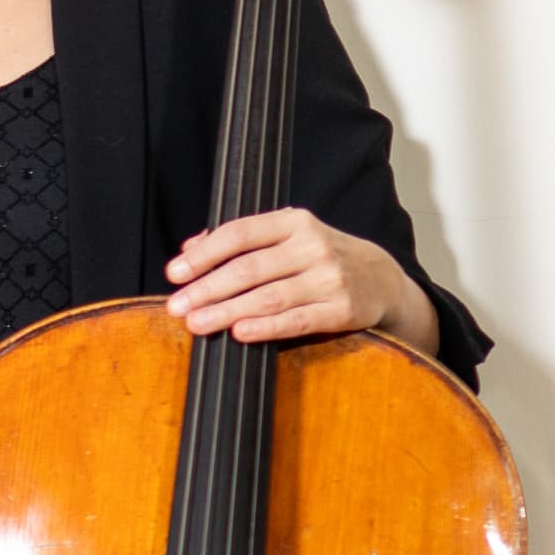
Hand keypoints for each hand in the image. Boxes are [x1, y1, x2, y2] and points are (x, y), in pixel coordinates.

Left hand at [168, 209, 425, 347]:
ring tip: (197, 323)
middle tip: (177, 306)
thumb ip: (241, 240)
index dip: (204, 255)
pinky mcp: (342, 310)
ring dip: (227, 312)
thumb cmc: (320, 257)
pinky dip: (266, 327)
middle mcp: (313, 247)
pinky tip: (239, 332)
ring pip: (268, 297)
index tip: (174, 273)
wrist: (380, 278)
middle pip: (249, 269)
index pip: (240, 234)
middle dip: (207, 289)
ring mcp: (330, 279)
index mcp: (295, 223)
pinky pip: (297, 321)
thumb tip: (190, 249)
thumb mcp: (287, 236)